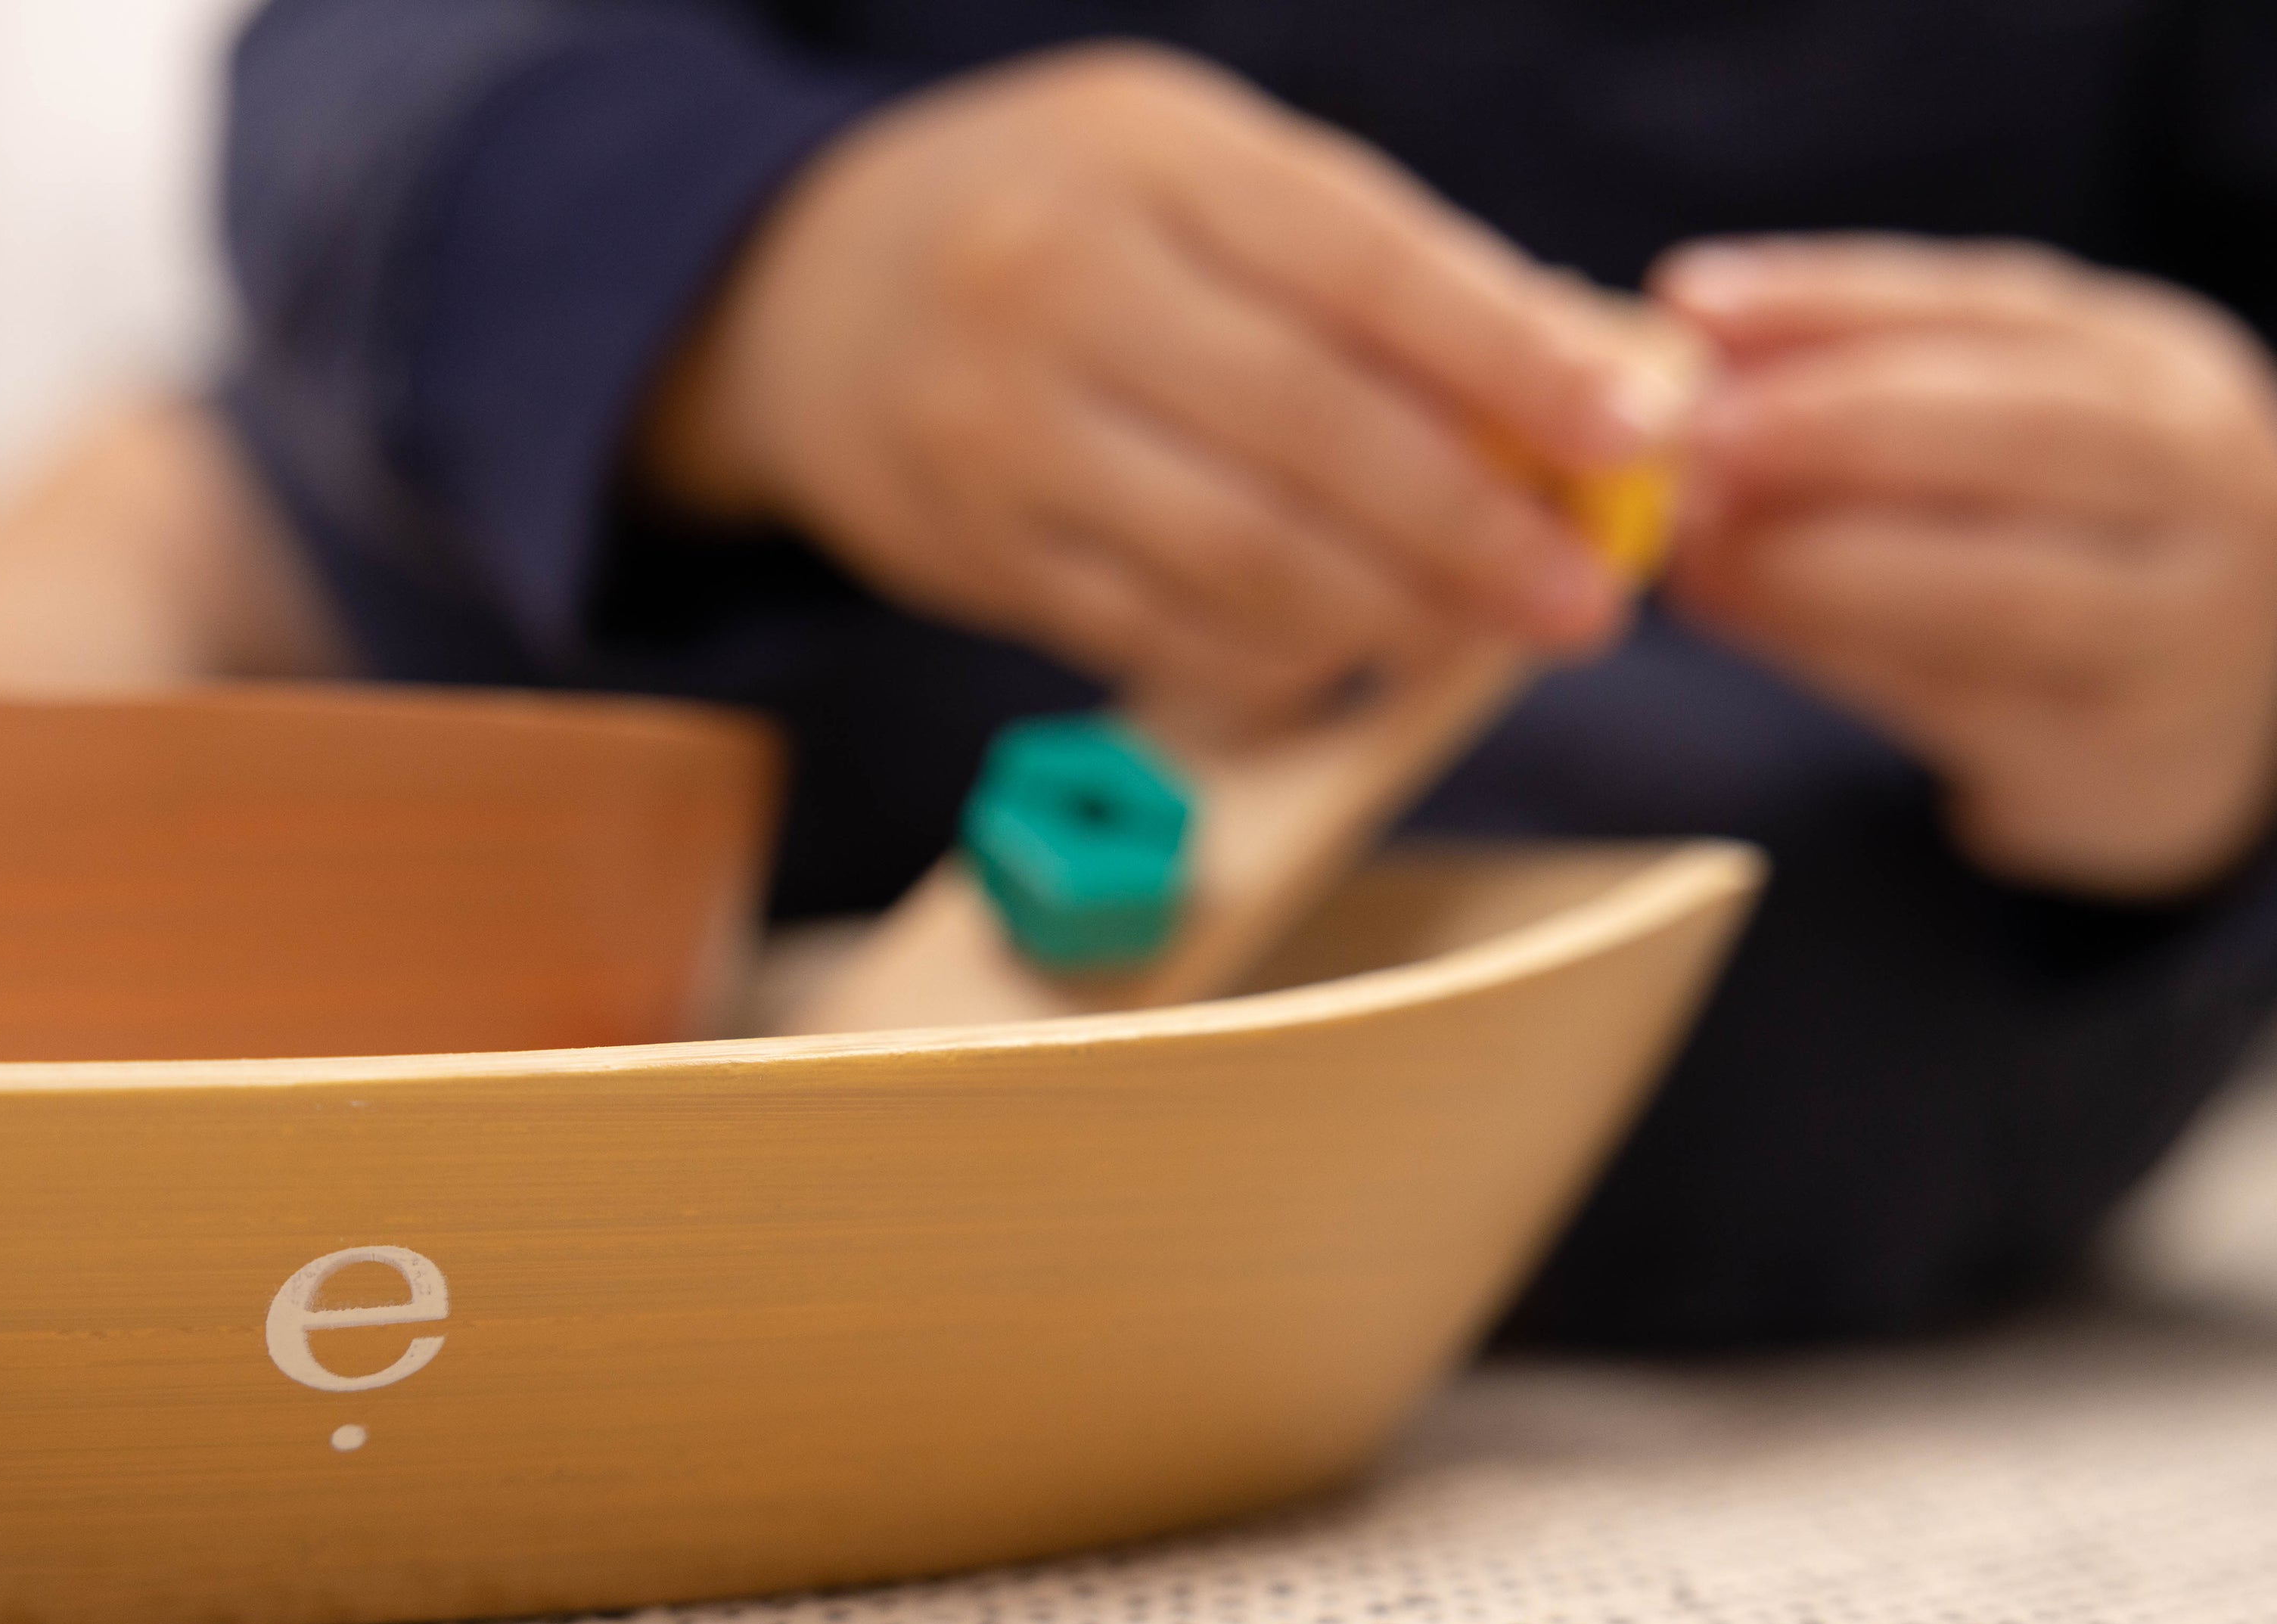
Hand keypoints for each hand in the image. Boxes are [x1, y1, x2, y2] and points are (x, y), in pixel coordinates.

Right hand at [640, 44, 1688, 731]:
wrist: (796, 296)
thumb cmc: (1052, 219)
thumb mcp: (1197, 171)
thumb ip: (1372, 263)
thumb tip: (1586, 380)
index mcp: (1143, 156)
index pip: (1360, 264)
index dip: (1510, 361)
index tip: (1636, 437)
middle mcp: (1056, 284)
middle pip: (1308, 431)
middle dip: (1471, 531)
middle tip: (1581, 600)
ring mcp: (1001, 430)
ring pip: (1235, 557)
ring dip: (1386, 616)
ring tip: (1480, 634)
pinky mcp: (973, 551)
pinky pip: (1154, 632)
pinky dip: (1274, 659)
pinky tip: (1348, 653)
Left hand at [1657, 236, 2276, 898]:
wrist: (2175, 732)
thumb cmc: (2041, 554)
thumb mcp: (1973, 448)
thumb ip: (1847, 399)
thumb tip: (1679, 362)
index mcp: (2155, 368)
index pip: (1991, 305)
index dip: (1830, 299)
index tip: (1687, 301)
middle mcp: (2201, 479)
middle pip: (2027, 429)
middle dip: (1842, 424)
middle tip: (1701, 437)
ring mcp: (2181, 622)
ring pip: (2000, 586)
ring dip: (1827, 566)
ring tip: (1698, 549)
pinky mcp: (2118, 747)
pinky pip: (1964, 698)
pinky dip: (1836, 653)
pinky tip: (1739, 616)